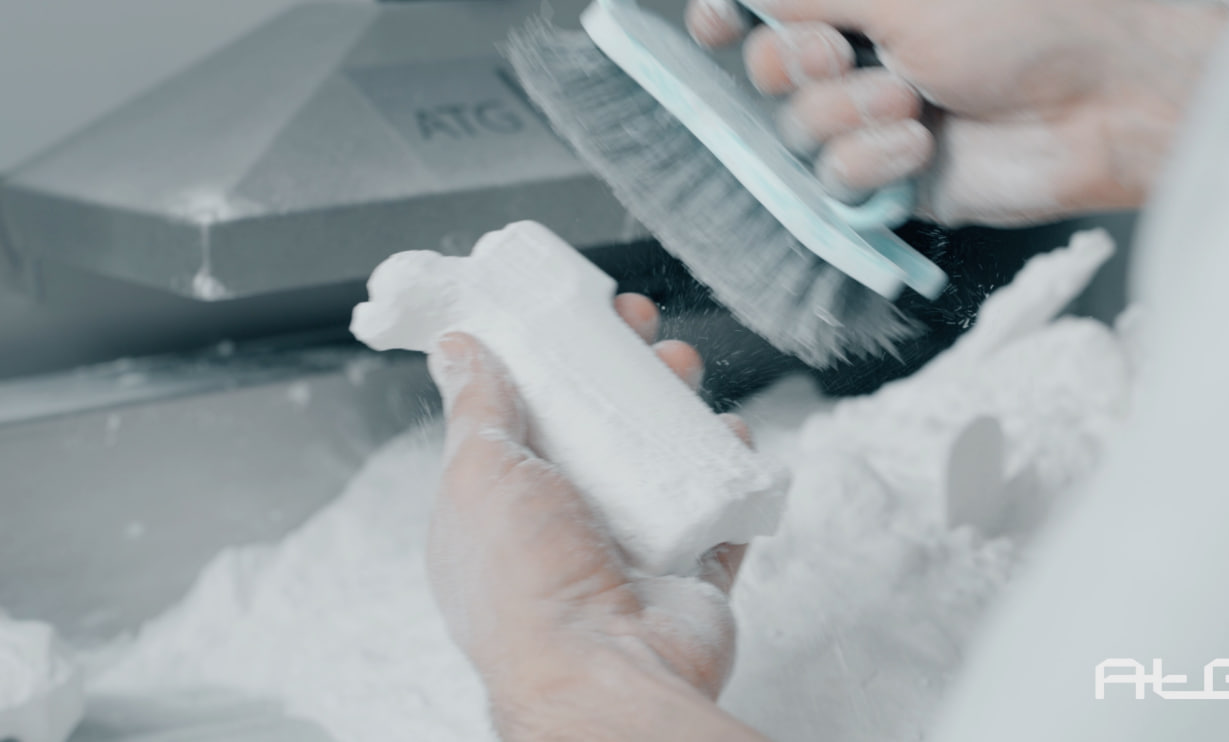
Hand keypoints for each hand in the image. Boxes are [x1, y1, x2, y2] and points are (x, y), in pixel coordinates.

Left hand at [425, 294, 768, 741]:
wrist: (605, 673)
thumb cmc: (527, 585)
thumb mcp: (481, 473)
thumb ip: (476, 409)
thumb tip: (457, 350)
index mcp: (502, 510)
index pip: (525, 416)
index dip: (550, 360)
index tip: (572, 317)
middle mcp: (563, 529)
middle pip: (600, 428)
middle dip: (622, 371)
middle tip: (637, 330)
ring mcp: (628, 553)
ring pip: (660, 460)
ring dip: (676, 407)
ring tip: (683, 368)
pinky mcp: (687, 573)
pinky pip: (715, 510)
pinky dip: (727, 470)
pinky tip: (729, 432)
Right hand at [685, 0, 1228, 225]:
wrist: (1096, 104)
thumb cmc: (1020, 20)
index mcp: (863, 3)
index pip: (767, 10)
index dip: (729, 17)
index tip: (717, 21)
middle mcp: (859, 56)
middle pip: (765, 69)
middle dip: (796, 63)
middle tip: (842, 55)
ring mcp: (869, 119)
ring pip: (795, 129)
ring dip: (845, 115)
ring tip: (911, 102)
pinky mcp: (886, 179)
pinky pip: (832, 179)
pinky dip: (870, 161)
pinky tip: (919, 146)